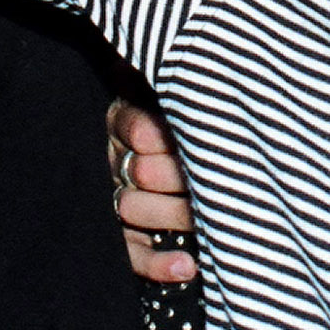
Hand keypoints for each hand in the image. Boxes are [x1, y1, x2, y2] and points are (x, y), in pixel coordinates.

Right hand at [108, 99, 197, 285]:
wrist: (201, 164)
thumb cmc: (194, 122)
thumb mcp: (171, 98)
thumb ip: (162, 85)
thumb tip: (144, 63)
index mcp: (127, 121)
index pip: (135, 126)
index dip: (156, 134)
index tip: (187, 136)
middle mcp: (118, 160)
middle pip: (137, 169)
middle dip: (175, 175)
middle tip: (212, 178)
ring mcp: (117, 199)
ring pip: (130, 208)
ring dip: (172, 215)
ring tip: (209, 219)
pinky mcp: (125, 238)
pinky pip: (131, 254)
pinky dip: (157, 264)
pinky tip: (186, 266)